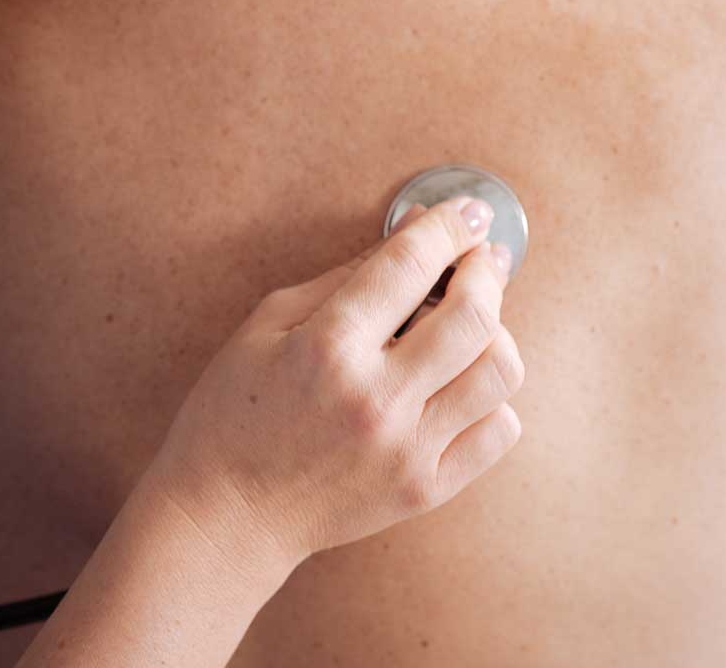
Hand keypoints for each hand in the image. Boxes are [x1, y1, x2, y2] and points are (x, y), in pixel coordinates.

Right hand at [141, 198, 522, 580]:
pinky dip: (492, 396)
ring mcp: (406, 449)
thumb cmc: (234, 411)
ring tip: (473, 321)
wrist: (226, 513)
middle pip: (474, 315)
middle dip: (485, 270)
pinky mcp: (424, 489)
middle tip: (480, 257)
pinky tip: (463, 381)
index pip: (410, 265)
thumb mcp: (267, 325)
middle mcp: (375, 398)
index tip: (465, 212)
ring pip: (499, 372)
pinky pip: (497, 431)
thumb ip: (341, 278)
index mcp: (327, 348)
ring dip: (496, 332)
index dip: (446, 227)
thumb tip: (410, 238)